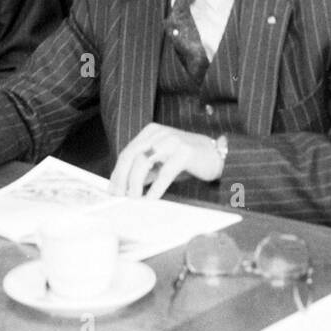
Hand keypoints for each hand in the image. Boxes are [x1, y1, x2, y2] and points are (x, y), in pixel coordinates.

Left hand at [109, 123, 223, 198]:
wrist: (217, 155)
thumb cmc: (188, 161)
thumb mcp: (162, 164)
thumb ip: (145, 172)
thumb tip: (125, 188)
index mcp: (151, 132)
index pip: (128, 152)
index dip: (117, 172)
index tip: (112, 189)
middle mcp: (160, 133)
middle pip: (132, 155)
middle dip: (122, 177)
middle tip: (119, 195)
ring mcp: (172, 140)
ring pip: (144, 161)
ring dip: (135, 183)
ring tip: (134, 198)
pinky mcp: (185, 152)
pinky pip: (165, 172)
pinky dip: (156, 188)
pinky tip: (151, 199)